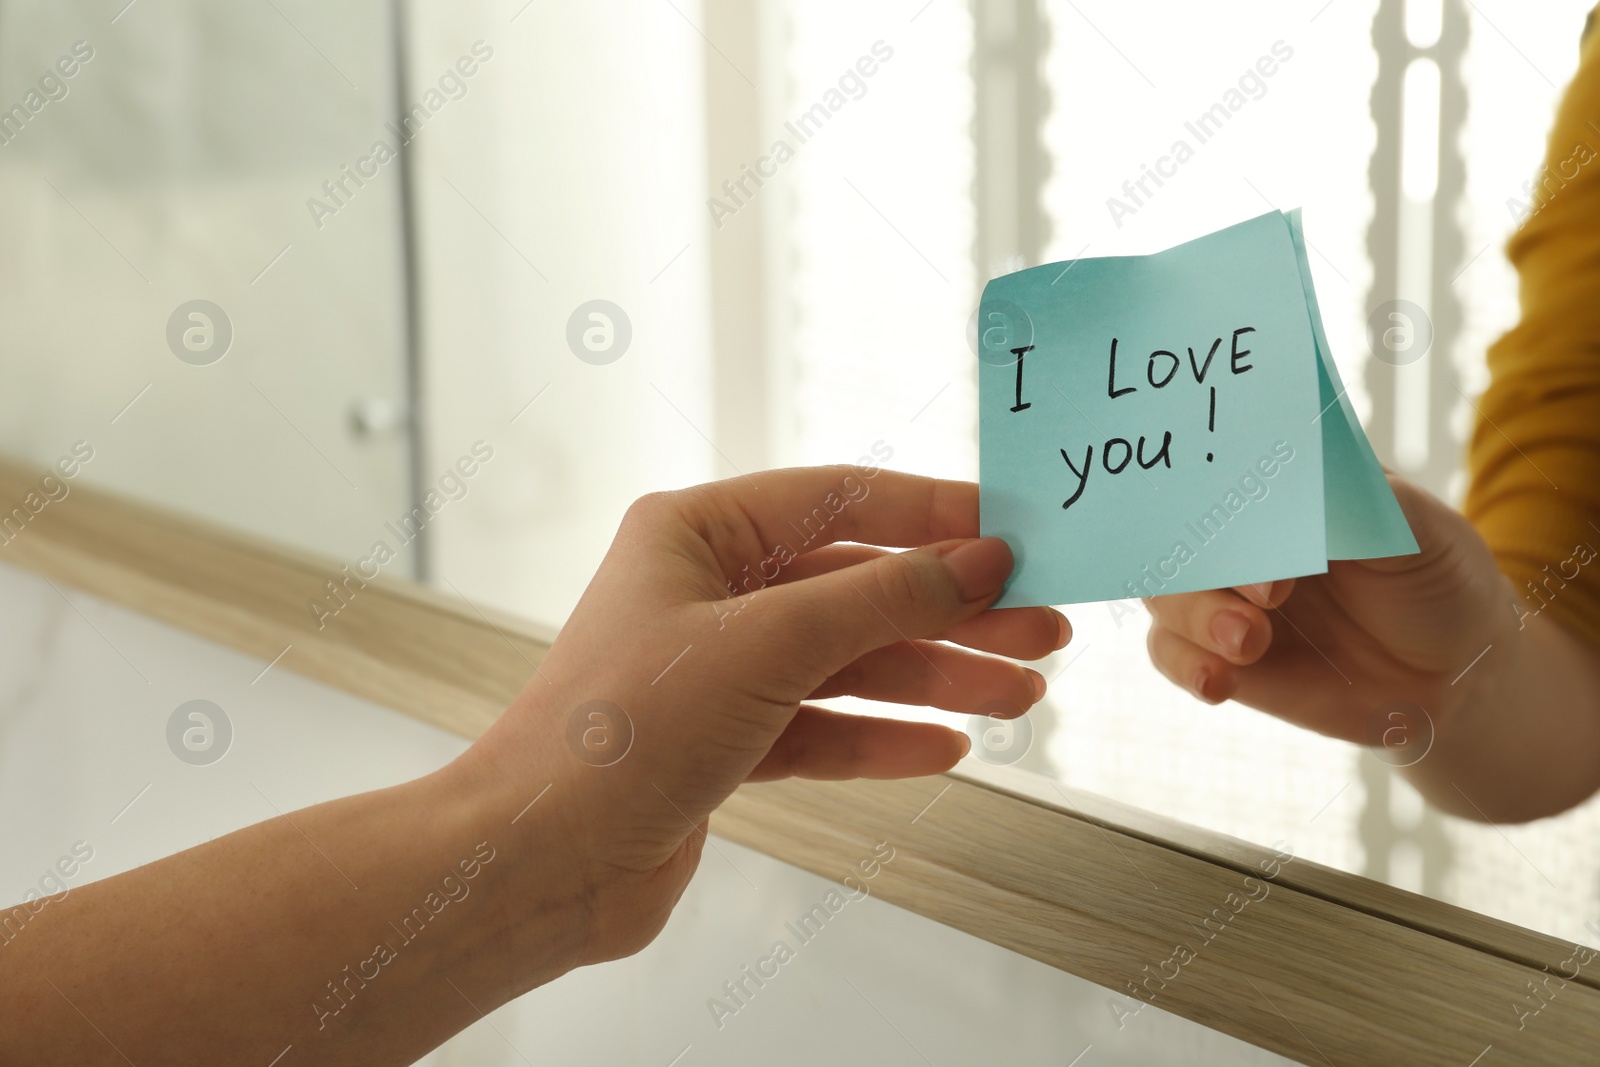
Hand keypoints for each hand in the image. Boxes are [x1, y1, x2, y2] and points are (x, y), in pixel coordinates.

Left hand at [465, 466, 1069, 965]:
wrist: (542, 861)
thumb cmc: (618, 733)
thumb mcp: (768, 643)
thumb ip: (881, 598)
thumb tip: (976, 560)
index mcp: (697, 532)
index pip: (840, 500)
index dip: (933, 514)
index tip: (1014, 530)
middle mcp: (708, 592)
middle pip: (858, 587)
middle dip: (953, 610)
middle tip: (1040, 626)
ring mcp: (717, 669)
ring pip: (850, 660)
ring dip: (936, 677)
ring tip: (1019, 694)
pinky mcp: (724, 741)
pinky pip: (824, 726)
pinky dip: (883, 736)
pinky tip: (946, 746)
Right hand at [1143, 475, 1508, 745]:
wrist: (1455, 677)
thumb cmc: (1439, 582)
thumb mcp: (1419, 530)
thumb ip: (1358, 503)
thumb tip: (1303, 479)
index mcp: (1283, 486)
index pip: (1220, 464)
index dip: (1207, 476)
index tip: (1224, 498)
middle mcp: (1243, 536)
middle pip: (1179, 530)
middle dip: (1208, 560)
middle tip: (1269, 591)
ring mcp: (1227, 595)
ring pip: (1166, 593)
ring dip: (1195, 616)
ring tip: (1249, 641)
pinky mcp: (1222, 654)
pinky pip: (1171, 652)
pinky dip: (1184, 663)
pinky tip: (1217, 681)